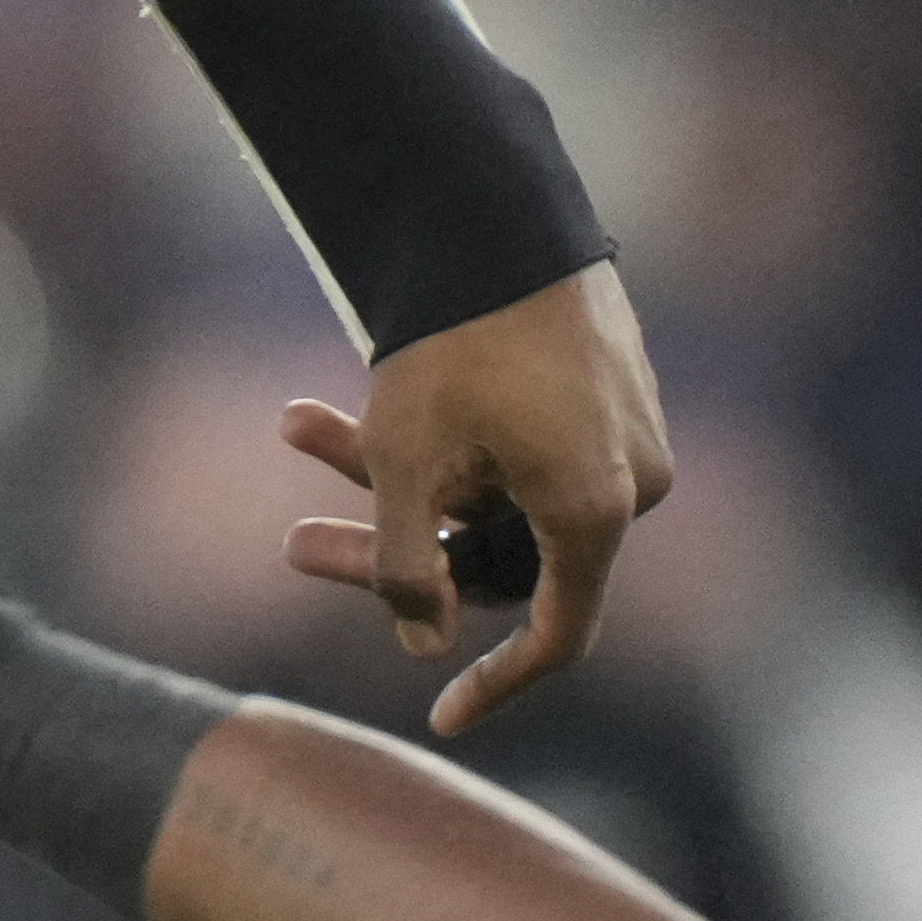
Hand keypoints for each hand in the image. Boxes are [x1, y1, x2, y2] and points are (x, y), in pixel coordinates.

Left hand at [285, 262, 666, 732]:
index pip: (558, 638)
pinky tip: (352, 394)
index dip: (498, 685)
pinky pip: (519, 444)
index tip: (444, 718)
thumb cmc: (453, 340)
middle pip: (499, 553)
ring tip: (294, 423)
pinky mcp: (604, 386)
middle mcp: (629, 479)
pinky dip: (442, 438)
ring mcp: (622, 429)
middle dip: (390, 546)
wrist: (495, 203)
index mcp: (596, 512)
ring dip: (396, 474)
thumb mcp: (407, 462)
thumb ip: (406, 568)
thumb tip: (423, 642)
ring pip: (495, 490)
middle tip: (292, 544)